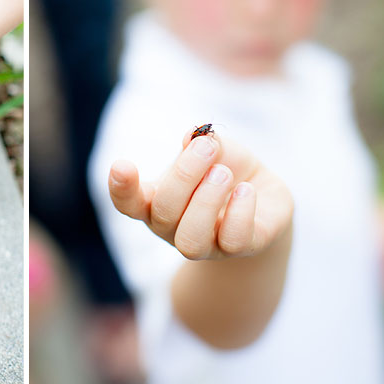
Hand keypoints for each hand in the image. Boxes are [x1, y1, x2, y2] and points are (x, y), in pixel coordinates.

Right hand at [108, 129, 292, 259]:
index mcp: (155, 201)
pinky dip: (240, 211)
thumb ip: (201, 141)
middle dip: (184, 175)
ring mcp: (205, 244)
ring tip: (224, 173)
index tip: (121, 165)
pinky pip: (233, 241)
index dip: (121, 189)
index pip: (128, 203)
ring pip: (190, 241)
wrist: (263, 195)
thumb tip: (193, 135)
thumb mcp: (213, 148)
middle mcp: (173, 228)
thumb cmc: (224, 168)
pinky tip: (246, 189)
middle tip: (205, 147)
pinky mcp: (240, 248)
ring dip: (206, 201)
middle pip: (162, 213)